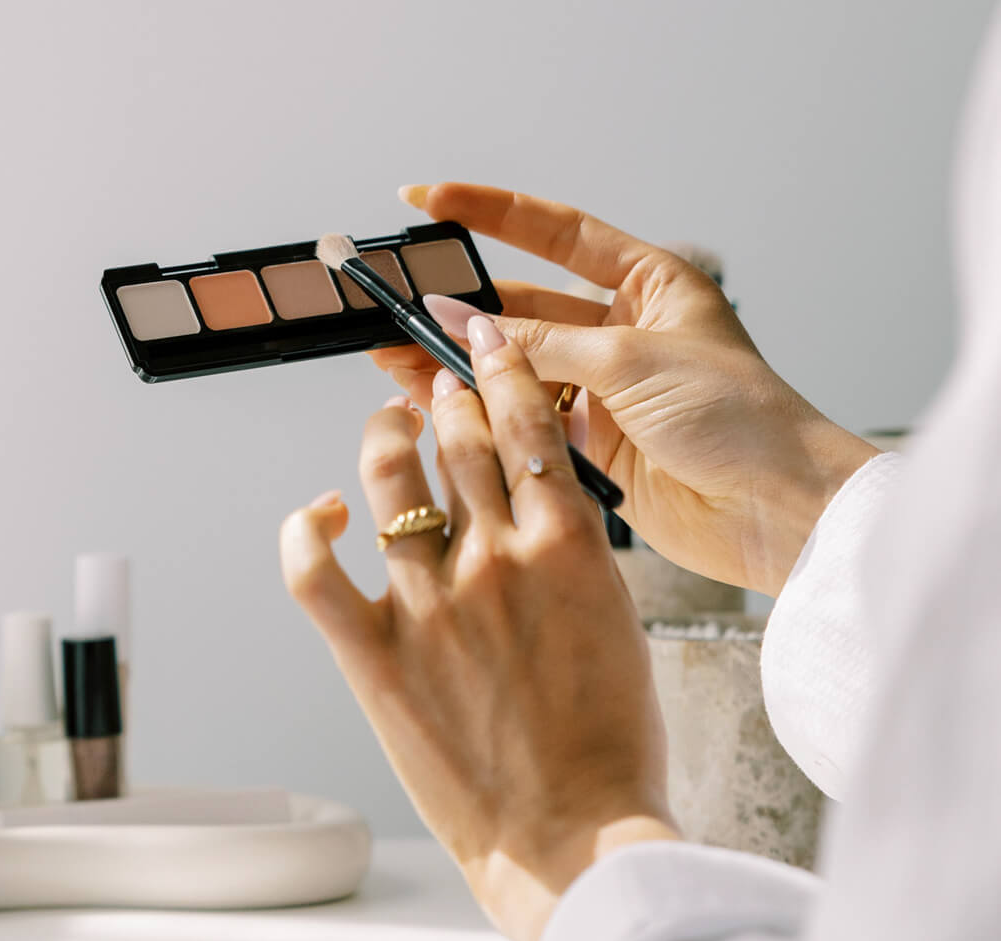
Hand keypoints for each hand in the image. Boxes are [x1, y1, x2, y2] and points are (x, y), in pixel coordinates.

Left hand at [282, 316, 677, 940]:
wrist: (573, 836)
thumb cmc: (611, 746)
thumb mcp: (619, 623)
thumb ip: (575, 554)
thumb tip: (540, 503)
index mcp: (571, 546)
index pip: (527, 425)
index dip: (499, 372)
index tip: (483, 346)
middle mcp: (496, 558)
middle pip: (458, 440)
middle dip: (447, 399)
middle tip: (438, 387)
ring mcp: (429, 603)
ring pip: (389, 479)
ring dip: (386, 437)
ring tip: (389, 428)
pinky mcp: (374, 653)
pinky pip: (312, 568)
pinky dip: (305, 526)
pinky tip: (322, 512)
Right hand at [373, 183, 877, 594]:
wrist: (776, 510)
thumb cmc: (737, 417)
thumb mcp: (628, 361)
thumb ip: (536, 345)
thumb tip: (457, 322)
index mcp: (649, 285)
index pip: (557, 233)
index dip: (492, 213)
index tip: (432, 202)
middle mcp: (621, 333)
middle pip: (522, 308)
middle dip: (458, 306)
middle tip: (396, 303)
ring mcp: (602, 391)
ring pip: (513, 369)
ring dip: (456, 364)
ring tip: (392, 356)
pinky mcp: (589, 447)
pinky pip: (519, 421)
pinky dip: (477, 414)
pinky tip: (430, 403)